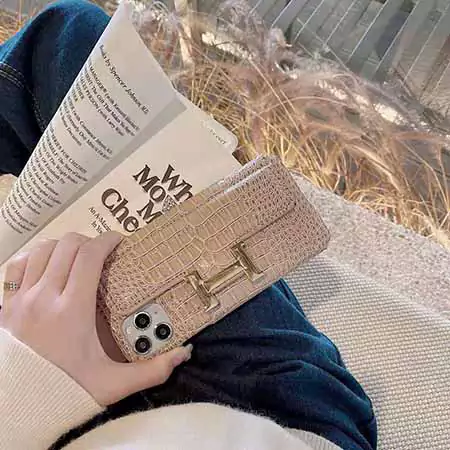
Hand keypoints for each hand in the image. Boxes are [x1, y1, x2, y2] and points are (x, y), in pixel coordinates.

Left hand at [0, 232, 191, 405]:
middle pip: (67, 246)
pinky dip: (34, 257)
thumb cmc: (66, 391)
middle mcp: (44, 297)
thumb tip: (184, 354)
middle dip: (89, 241)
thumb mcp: (112, 384)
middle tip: (102, 252)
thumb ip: (150, 371)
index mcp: (72, 311)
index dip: (108, 241)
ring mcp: (20, 299)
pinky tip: (46, 264)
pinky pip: (17, 265)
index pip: (90, 257)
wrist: (18, 407)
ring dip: (63, 247)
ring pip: (43, 250)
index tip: (119, 242)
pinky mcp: (4, 305)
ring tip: (76, 257)